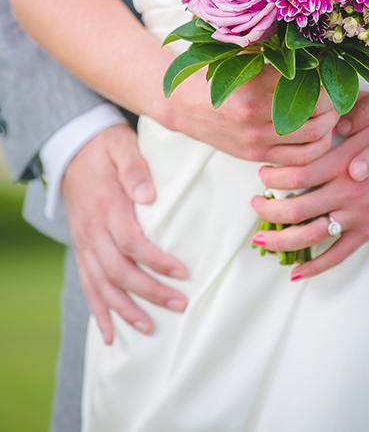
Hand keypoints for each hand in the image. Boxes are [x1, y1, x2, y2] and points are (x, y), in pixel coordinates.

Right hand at [62, 123, 187, 344]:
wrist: (73, 149)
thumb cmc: (106, 148)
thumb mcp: (123, 147)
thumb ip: (135, 169)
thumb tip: (148, 196)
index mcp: (108, 207)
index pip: (133, 243)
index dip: (157, 262)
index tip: (183, 273)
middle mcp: (94, 231)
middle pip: (120, 271)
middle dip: (150, 292)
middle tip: (179, 304)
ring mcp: (85, 243)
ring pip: (102, 285)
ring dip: (125, 309)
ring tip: (149, 328)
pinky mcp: (82, 248)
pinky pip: (87, 285)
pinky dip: (97, 310)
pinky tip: (109, 334)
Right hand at [162, 62, 336, 164]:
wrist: (184, 105)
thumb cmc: (216, 76)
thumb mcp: (241, 58)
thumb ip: (273, 55)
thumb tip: (313, 49)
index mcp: (254, 87)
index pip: (307, 83)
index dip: (325, 76)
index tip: (328, 69)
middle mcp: (256, 117)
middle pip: (316, 113)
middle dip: (333, 103)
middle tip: (334, 92)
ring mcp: (257, 141)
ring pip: (312, 141)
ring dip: (329, 127)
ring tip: (330, 114)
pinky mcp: (257, 156)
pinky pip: (298, 161)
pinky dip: (316, 149)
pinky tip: (318, 135)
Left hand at [250, 111, 368, 278]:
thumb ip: (352, 115)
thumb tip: (327, 113)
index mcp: (344, 161)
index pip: (295, 172)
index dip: (272, 176)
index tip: (261, 174)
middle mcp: (346, 191)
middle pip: (294, 207)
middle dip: (267, 209)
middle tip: (253, 204)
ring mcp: (357, 215)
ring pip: (309, 236)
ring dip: (280, 239)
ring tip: (261, 237)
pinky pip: (338, 256)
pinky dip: (315, 268)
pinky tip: (296, 274)